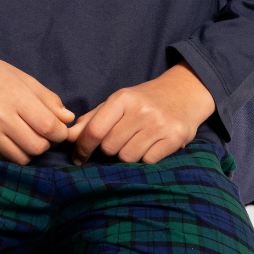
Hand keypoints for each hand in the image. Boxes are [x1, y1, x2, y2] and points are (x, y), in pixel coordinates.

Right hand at [0, 40, 74, 164]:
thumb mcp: (22, 77)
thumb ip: (47, 98)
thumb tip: (68, 119)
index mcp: (15, 96)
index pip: (48, 127)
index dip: (60, 132)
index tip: (59, 128)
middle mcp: (0, 117)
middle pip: (37, 146)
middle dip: (46, 142)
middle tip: (42, 132)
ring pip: (21, 158)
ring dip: (30, 151)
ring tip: (26, 136)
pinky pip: (3, 160)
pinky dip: (13, 154)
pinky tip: (11, 140)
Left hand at [66, 63, 215, 165]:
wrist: (184, 92)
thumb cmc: (144, 100)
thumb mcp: (118, 102)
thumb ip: (92, 119)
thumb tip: (68, 136)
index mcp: (122, 98)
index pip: (94, 130)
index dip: (82, 148)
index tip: (78, 159)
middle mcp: (140, 110)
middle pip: (110, 148)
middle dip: (110, 150)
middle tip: (120, 141)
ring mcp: (159, 124)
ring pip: (127, 157)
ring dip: (128, 155)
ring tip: (137, 142)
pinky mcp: (175, 138)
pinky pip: (148, 161)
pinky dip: (146, 159)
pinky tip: (151, 146)